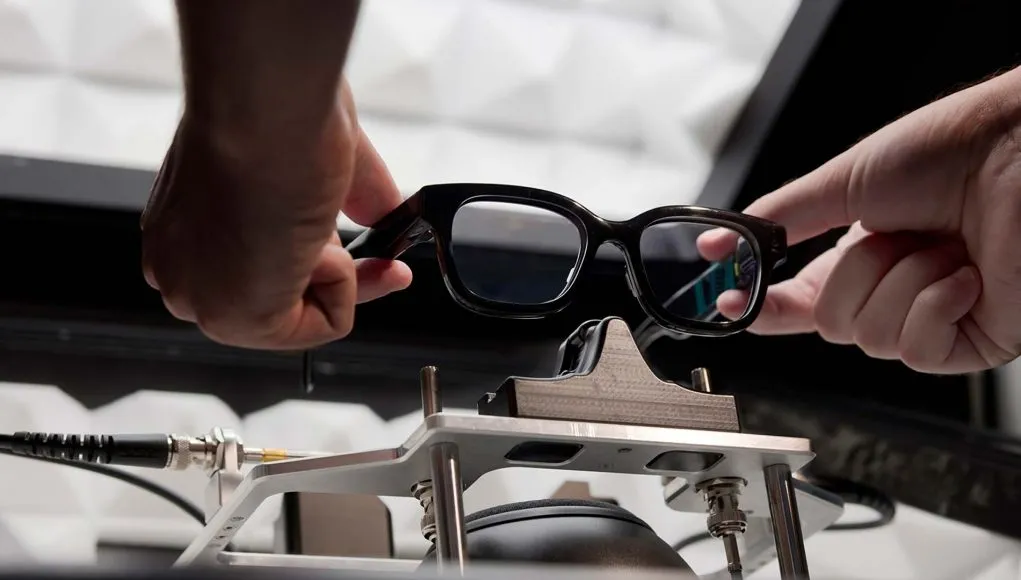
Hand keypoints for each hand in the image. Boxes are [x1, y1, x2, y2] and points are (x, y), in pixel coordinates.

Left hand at [141, 81, 411, 349]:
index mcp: (185, 226)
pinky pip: (325, 324)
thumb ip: (351, 193)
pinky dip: (345, 284)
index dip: (323, 264)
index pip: (262, 269)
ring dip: (335, 269)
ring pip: (303, 313)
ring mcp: (200, 296)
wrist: (263, 110)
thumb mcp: (321, 155)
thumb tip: (384, 211)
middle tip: (389, 265)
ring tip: (312, 219)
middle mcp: (181, 266)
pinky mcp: (234, 318)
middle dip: (345, 278)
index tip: (368, 257)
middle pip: (283, 301)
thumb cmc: (272, 111)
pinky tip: (313, 239)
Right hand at [699, 67, 1020, 372]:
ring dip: (903, 281)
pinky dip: (936, 305)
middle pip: (829, 323)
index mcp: (859, 255)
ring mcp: (931, 318)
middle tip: (890, 234)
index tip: (729, 301)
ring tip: (941, 244)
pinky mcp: (972, 342)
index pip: (797, 300)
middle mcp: (892, 289)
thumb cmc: (952, 150)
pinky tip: (965, 274)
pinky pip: (918, 351)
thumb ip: (778, 219)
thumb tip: (721, 244)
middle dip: (855, 274)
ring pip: (871, 337)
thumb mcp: (844, 181)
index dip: (762, 305)